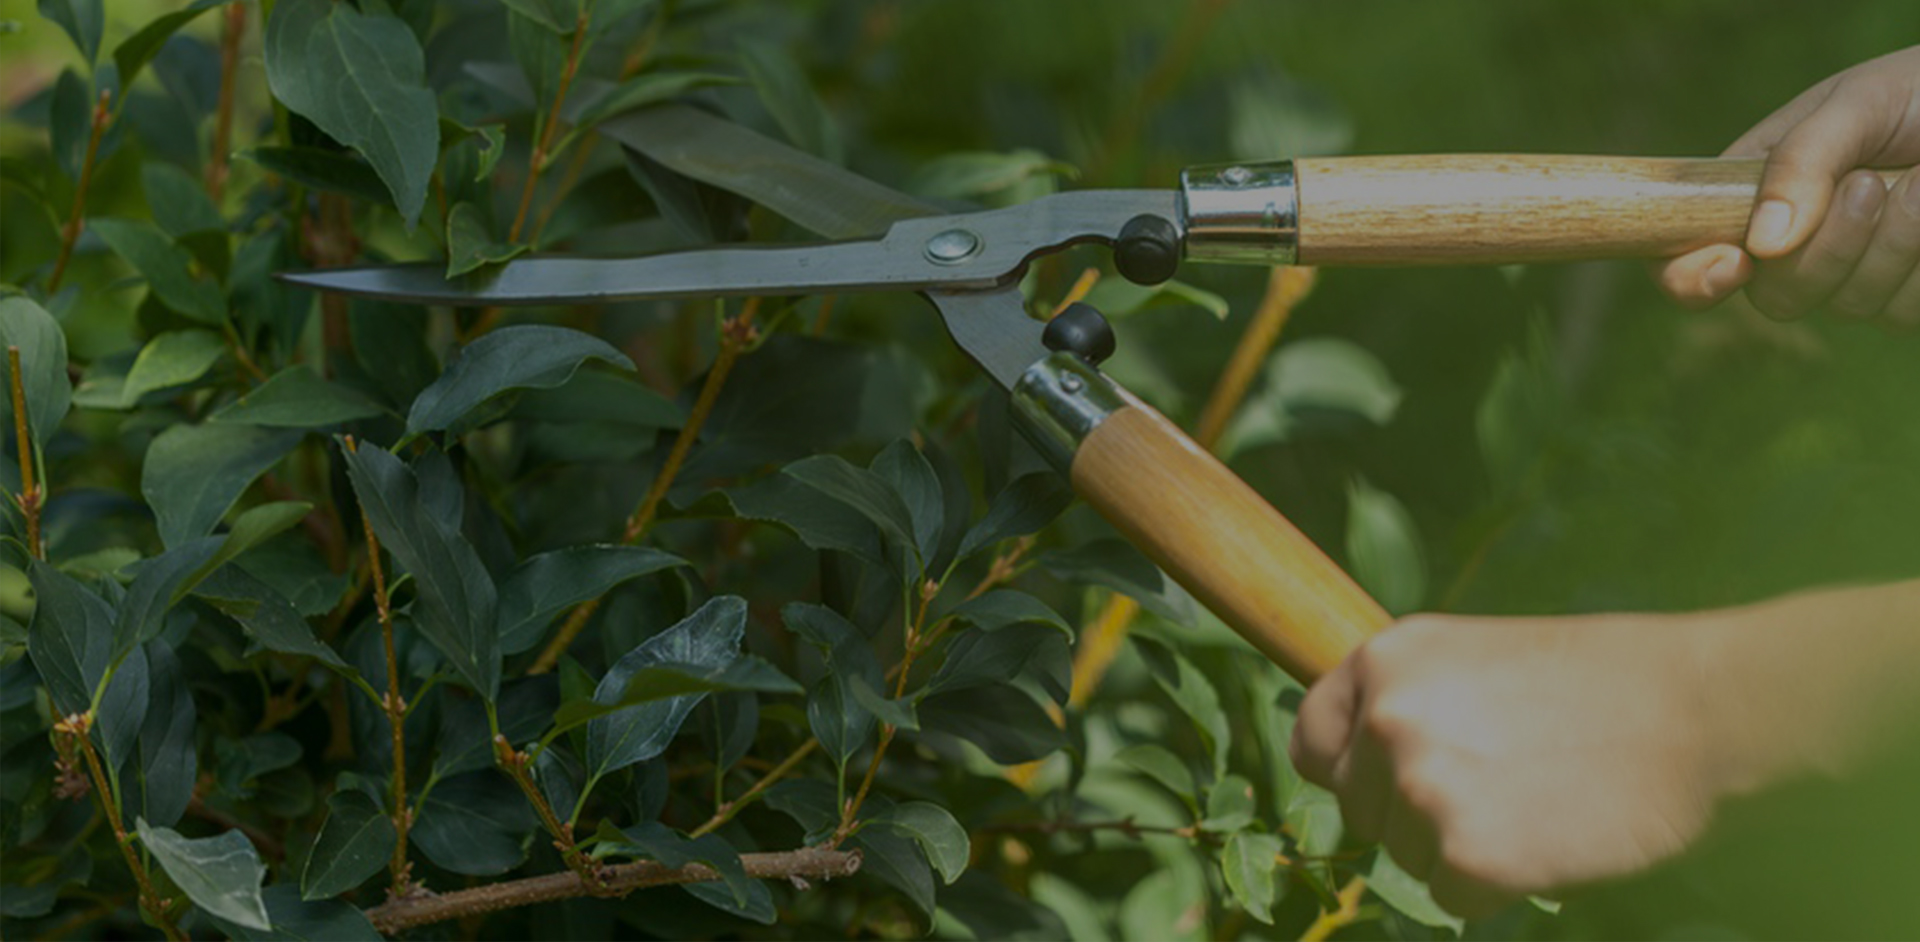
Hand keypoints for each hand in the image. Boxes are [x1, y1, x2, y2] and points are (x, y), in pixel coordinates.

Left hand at [1289, 612, 1734, 917]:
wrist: (1700, 714)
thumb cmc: (1602, 685)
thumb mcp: (1476, 659)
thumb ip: (1409, 700)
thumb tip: (1358, 758)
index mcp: (1385, 658)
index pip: (1310, 739)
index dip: (1351, 768)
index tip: (1390, 779)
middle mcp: (1386, 719)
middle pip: (1360, 809)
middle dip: (1414, 813)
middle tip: (1503, 785)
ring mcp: (1421, 790)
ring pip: (1405, 858)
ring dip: (1460, 849)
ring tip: (1539, 802)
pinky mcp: (1466, 857)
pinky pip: (1451, 900)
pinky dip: (1497, 889)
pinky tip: (1551, 841)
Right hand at [1658, 46, 1919, 323]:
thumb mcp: (1856, 103)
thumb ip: (1801, 162)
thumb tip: (1762, 245)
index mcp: (1754, 194)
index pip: (1685, 257)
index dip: (1690, 277)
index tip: (1735, 263)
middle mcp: (1795, 245)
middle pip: (1776, 298)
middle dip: (1829, 249)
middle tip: (1871, 184)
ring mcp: (1853, 276)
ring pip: (1849, 306)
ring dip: (1894, 243)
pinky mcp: (1905, 298)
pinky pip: (1903, 313)